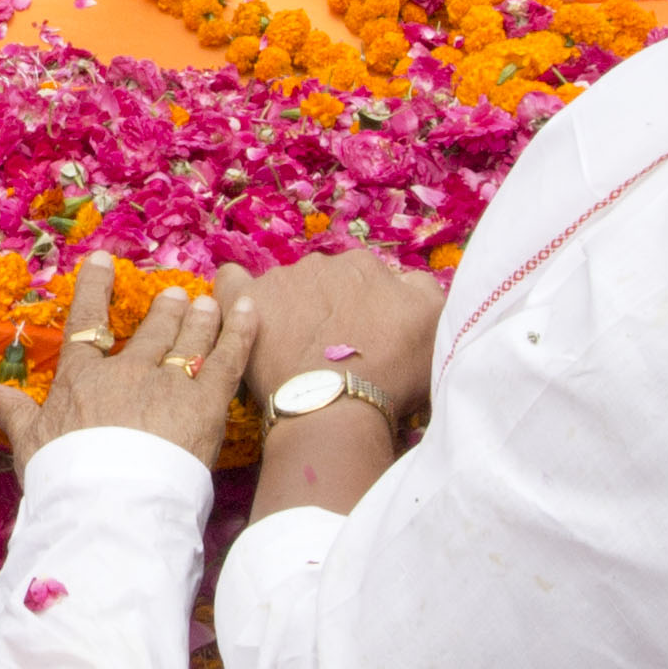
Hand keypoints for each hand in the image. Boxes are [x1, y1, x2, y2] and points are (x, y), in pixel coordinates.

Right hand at [0, 255, 256, 475]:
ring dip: (201, 319)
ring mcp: (169, 383)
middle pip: (151, 332)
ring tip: (208, 302)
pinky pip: (228, 359)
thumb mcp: (30, 445)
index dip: (94, 290)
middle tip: (177, 294)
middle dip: (166, 312)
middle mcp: (128, 372)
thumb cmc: (63, 480)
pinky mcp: (206, 403)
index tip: (101, 262)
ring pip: (190, 341)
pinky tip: (250, 310)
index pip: (87, 324)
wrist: (107, 505)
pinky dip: (241, 332)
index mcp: (82, 380)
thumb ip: (12, 414)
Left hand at [233, 247, 446, 412]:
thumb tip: (406, 280)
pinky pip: (233, 282)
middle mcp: (325, 263)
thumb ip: (424, 290)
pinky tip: (242, 313)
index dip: (363, 312)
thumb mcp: (434, 325)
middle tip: (331, 352)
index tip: (363, 341)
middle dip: (328, 309)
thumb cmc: (391, 372)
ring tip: (293, 351)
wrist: (340, 406)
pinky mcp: (249, 301)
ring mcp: (284, 280)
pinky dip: (236, 292)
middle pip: (325, 284)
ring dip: (291, 310)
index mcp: (367, 266)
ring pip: (286, 289)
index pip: (364, 281)